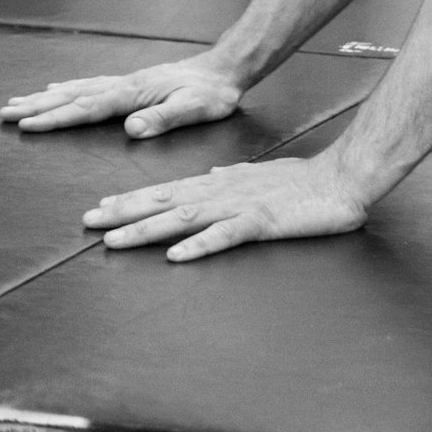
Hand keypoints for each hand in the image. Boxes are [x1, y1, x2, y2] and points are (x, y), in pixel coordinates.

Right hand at [0, 54, 244, 137]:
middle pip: (72, 96)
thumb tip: (132, 128)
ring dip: (46, 96)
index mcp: (133, 94)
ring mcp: (126, 81)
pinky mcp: (132, 82)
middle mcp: (124, 84)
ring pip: (77, 88)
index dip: (56, 118)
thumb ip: (164, 118)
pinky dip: (69, 86)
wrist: (227, 68)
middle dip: (38, 106)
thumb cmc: (213, 93)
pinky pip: (91, 83)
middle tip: (4, 112)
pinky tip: (58, 87)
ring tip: (18, 100)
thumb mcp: (195, 109)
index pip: (87, 108)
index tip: (26, 124)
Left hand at [82, 154, 369, 261]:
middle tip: (88, 222)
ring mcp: (241, 206)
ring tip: (114, 240)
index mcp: (223, 182)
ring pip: (185, 217)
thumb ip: (234, 176)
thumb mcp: (262, 175)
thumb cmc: (305, 181)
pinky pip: (226, 236)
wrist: (343, 179)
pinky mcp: (263, 223)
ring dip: (147, 230)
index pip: (169, 190)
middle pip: (166, 202)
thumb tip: (210, 175)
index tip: (101, 207)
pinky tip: (175, 256)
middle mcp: (224, 191)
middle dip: (125, 213)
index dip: (133, 199)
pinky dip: (199, 245)